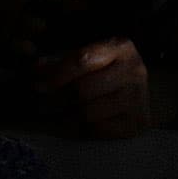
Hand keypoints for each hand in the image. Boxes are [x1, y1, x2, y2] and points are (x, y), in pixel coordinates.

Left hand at [33, 37, 150, 137]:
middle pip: (83, 89)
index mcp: (121, 47)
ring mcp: (138, 99)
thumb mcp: (91, 57)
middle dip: (58, 97)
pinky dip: (82, 128)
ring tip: (56, 113)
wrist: (141, 91)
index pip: (82, 59)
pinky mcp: (136, 123)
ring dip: (66, 115)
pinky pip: (99, 130)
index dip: (57, 73)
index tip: (38, 83)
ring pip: (88, 113)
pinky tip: (76, 123)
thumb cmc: (109, 70)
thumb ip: (63, 61)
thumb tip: (36, 69)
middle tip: (43, 102)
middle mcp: (134, 71)